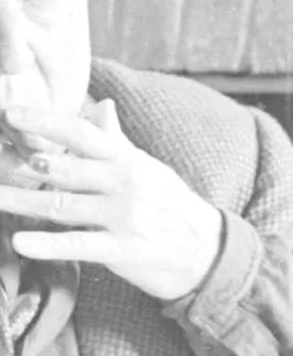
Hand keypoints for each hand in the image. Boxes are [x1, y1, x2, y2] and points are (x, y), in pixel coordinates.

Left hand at [0, 101, 222, 302]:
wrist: (210, 250)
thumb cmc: (172, 206)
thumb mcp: (149, 167)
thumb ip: (117, 140)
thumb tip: (101, 104)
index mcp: (128, 160)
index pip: (82, 134)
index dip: (46, 123)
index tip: (11, 114)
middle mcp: (125, 184)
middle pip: (66, 169)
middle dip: (23, 163)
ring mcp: (124, 217)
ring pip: (62, 206)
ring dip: (20, 202)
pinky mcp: (124, 250)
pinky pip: (80, 245)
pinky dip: (49, 245)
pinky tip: (20, 242)